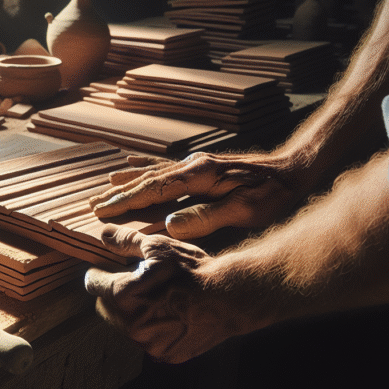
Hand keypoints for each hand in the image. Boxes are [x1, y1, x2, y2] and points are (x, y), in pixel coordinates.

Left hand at [84, 225, 253, 362]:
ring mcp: (149, 344)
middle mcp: (132, 326)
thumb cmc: (191, 270)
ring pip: (126, 326)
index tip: (105, 269)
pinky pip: (149, 341)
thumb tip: (103, 233)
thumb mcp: (157, 247)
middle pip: (106, 308)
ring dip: (132, 313)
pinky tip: (168, 315)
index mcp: (123, 297)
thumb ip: (125, 241)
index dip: (99, 274)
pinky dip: (153, 329)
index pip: (93, 284)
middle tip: (133, 283)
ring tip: (154, 298)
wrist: (228, 298)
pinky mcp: (166, 355)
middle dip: (113, 296)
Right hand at [88, 151, 308, 239]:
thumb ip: (206, 217)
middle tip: (91, 205)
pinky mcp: (203, 166)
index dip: (124, 202)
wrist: (297, 169)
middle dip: (118, 193)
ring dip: (127, 181)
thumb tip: (169, 225)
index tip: (100, 212)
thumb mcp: (245, 212)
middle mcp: (193, 165)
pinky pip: (166, 167)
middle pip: (146, 180)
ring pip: (153, 172)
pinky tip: (132, 165)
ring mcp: (197, 163)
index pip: (152, 190)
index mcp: (199, 176)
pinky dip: (145, 168)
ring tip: (104, 187)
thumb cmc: (275, 195)